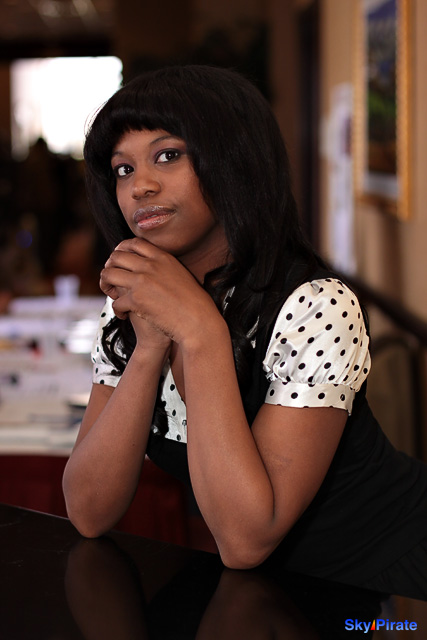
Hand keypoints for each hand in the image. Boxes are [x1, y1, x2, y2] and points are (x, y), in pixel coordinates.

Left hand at [100, 238, 222, 346]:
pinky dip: (117, 311)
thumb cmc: (194, 304)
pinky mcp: (137, 300)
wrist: (198, 322)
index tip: (119, 262)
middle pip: (116, 256)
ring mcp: (142, 281)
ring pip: (108, 274)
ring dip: (106, 284)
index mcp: (163, 257)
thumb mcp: (181, 276)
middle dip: (109, 267)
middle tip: (112, 280)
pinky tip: (125, 316)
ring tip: (113, 295)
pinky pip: (116, 302)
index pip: (134, 243)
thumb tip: (150, 267)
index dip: (121, 250)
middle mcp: (151, 265)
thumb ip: (165, 268)